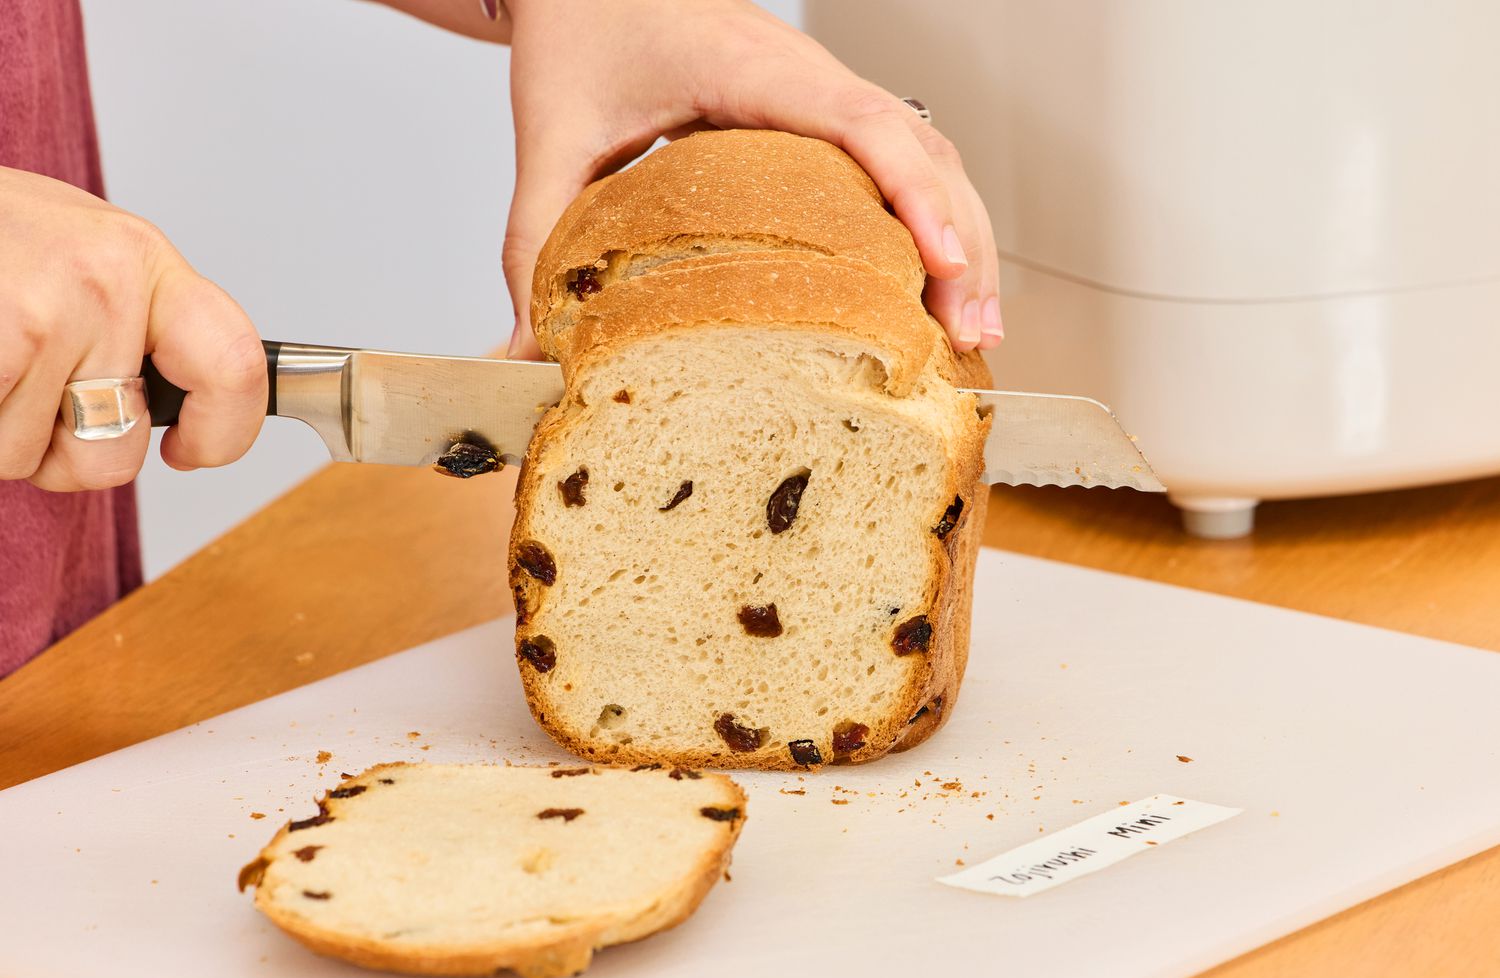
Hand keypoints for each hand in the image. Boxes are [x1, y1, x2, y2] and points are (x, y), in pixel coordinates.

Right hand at [0, 167, 264, 491]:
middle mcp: (101, 284)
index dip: (224, 432)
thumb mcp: (75, 256)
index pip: (236, 365)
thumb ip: (131, 326)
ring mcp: (38, 314)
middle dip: (63, 455)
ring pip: (29, 458)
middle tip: (24, 398)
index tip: (190, 450)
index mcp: (141, 260)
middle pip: (116, 451)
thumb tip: (180, 413)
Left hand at [500, 0, 1001, 357]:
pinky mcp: (822, 114)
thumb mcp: (550, 133)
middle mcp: (807, 76)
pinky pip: (905, 158)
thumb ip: (533, 238)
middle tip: (970, 342)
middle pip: (924, 149)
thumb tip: (519, 349)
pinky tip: (942, 284)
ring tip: (975, 333)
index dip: (914, 193)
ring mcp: (825, 93)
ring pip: (931, 155)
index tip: (940, 265)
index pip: (862, 122)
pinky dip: (938, 217)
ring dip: (965, 238)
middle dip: (961, 244)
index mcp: (751, 69)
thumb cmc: (579, 27)